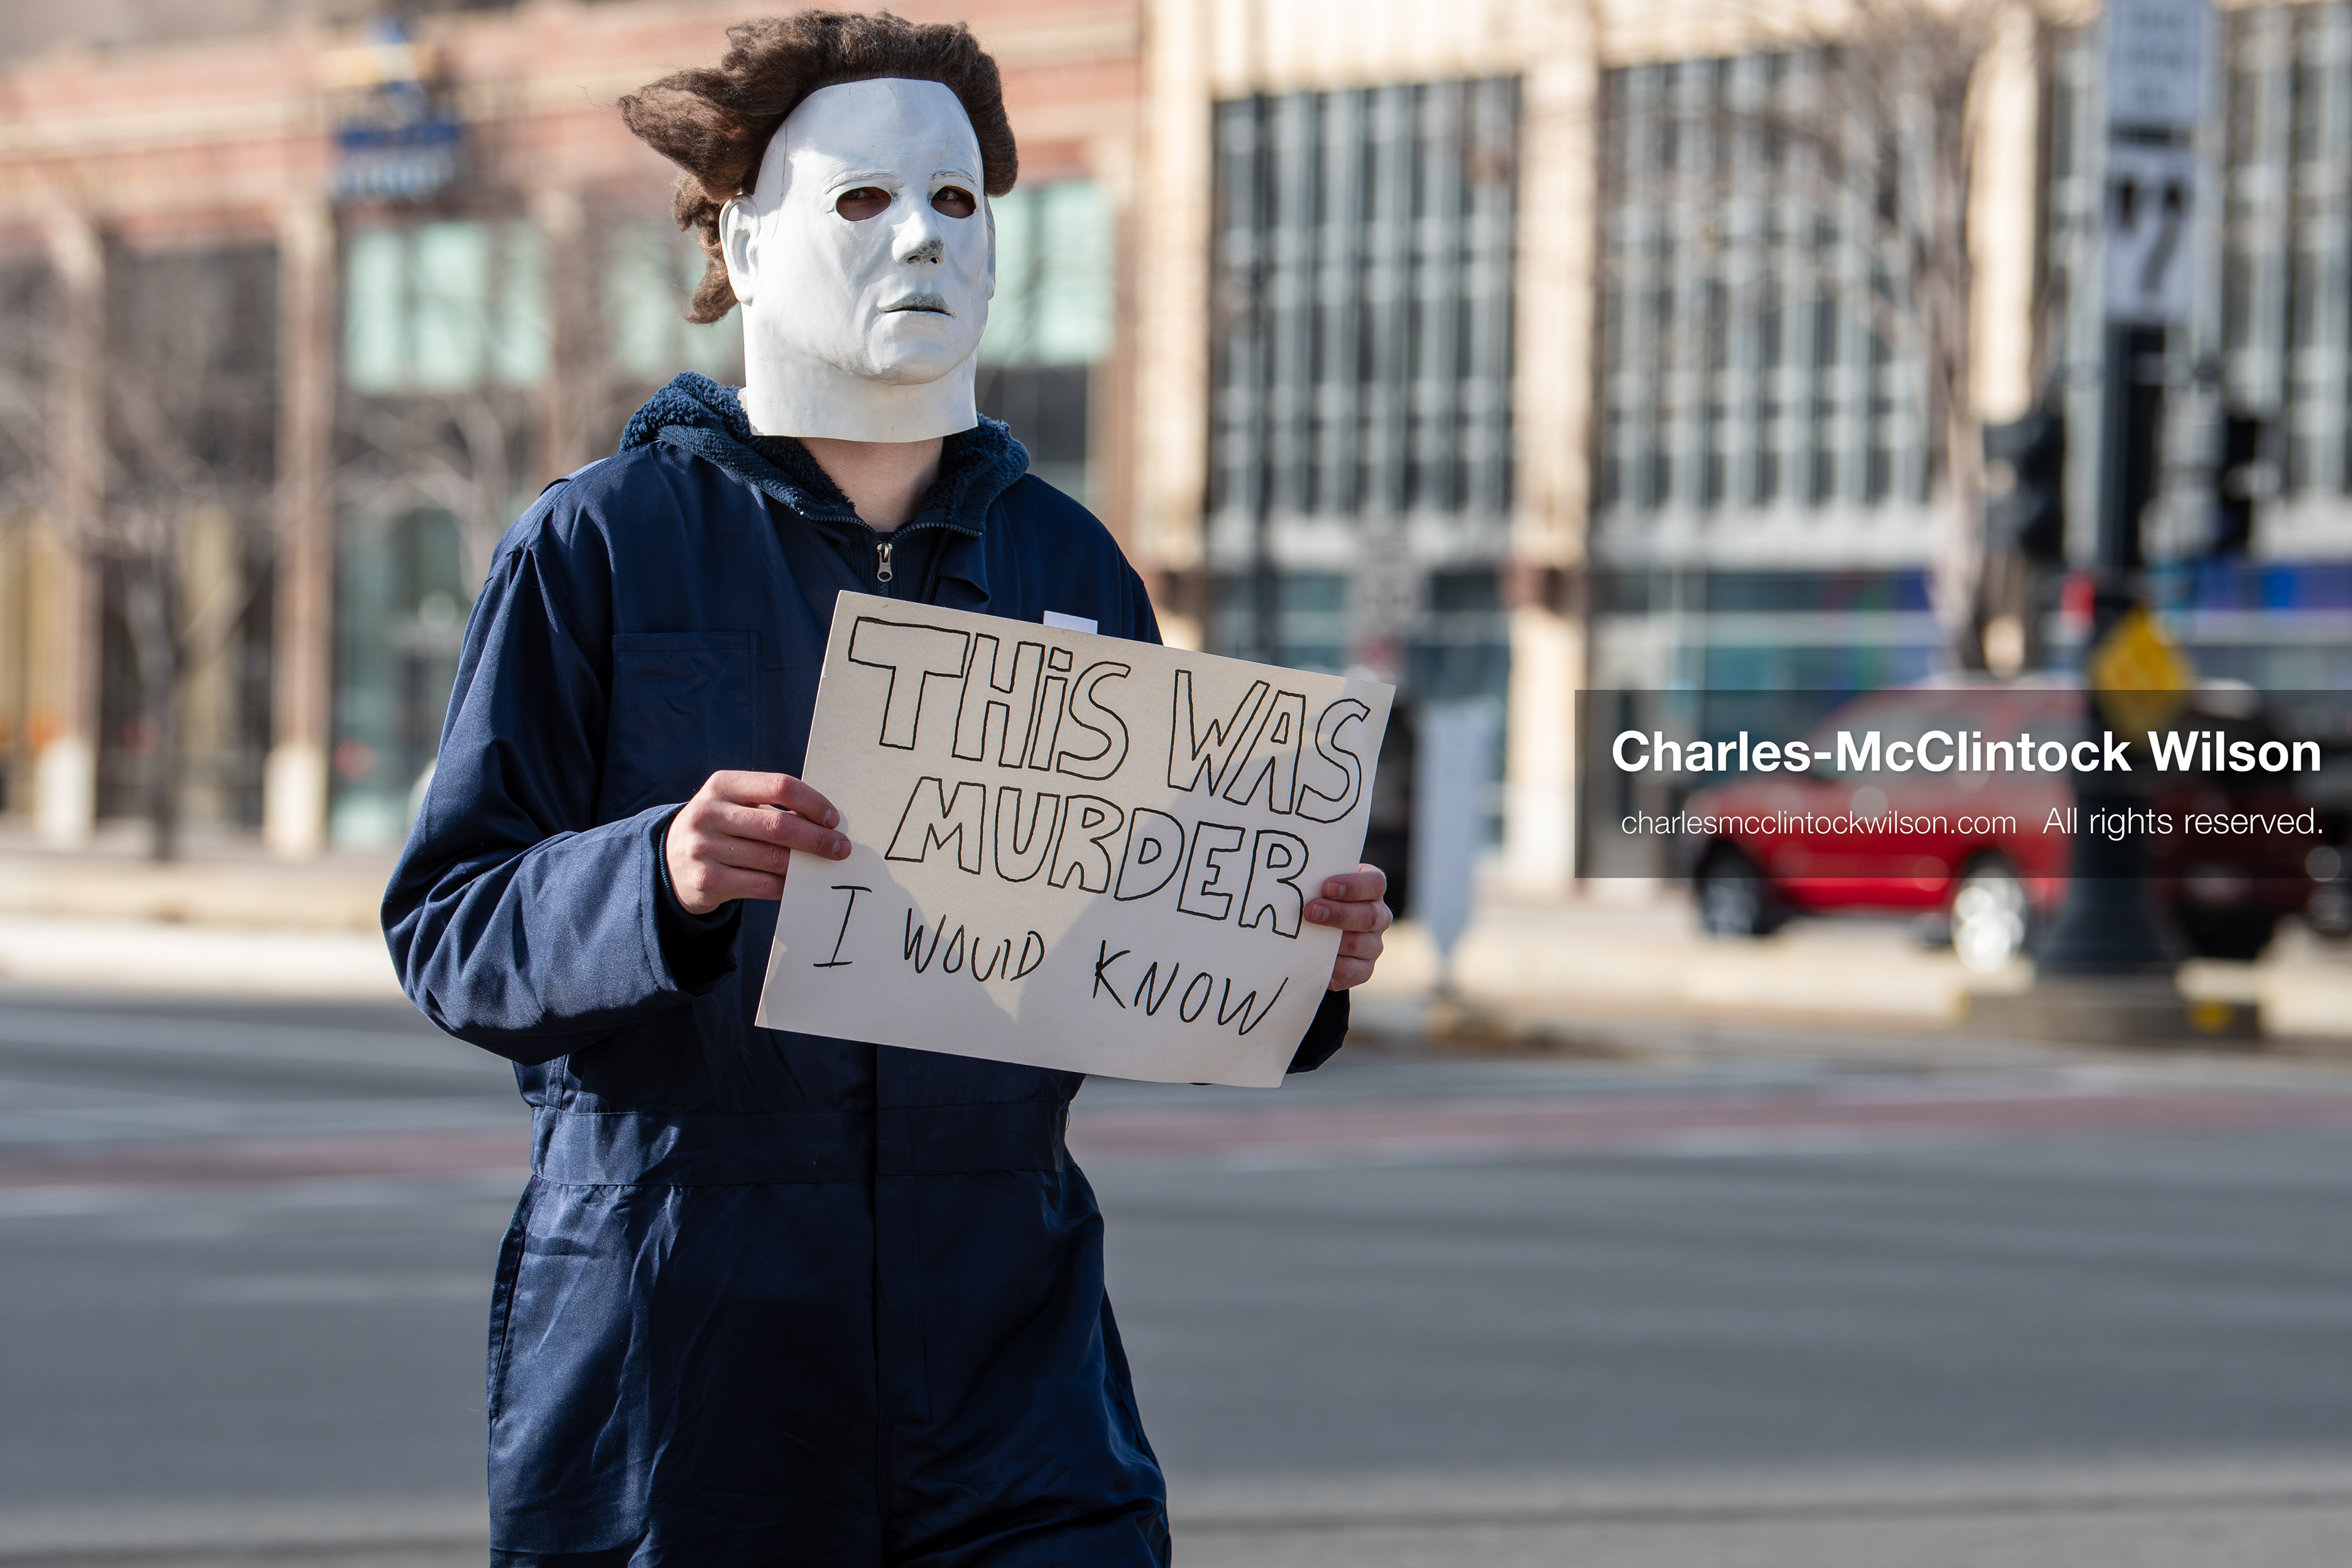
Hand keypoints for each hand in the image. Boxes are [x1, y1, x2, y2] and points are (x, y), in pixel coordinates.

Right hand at [665, 770, 849, 914]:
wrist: (669, 862)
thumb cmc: (719, 828)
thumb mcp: (733, 805)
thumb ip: (770, 808)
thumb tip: (826, 826)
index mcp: (722, 785)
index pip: (779, 785)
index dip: (813, 802)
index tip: (833, 819)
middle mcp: (710, 813)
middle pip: (779, 825)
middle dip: (817, 839)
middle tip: (841, 849)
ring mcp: (705, 848)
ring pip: (773, 858)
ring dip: (807, 865)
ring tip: (825, 868)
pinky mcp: (708, 881)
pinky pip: (762, 885)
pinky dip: (788, 886)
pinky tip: (801, 885)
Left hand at [1305, 864, 1391, 990]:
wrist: (1316, 941)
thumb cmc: (1317, 903)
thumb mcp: (1318, 888)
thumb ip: (1314, 882)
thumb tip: (1286, 877)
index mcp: (1370, 890)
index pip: (1375, 883)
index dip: (1354, 886)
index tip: (1328, 887)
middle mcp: (1378, 916)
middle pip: (1370, 915)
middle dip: (1339, 913)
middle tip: (1311, 910)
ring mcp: (1373, 944)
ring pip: (1362, 943)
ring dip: (1335, 939)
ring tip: (1309, 934)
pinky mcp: (1364, 969)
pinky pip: (1355, 971)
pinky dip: (1336, 965)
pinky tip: (1316, 958)